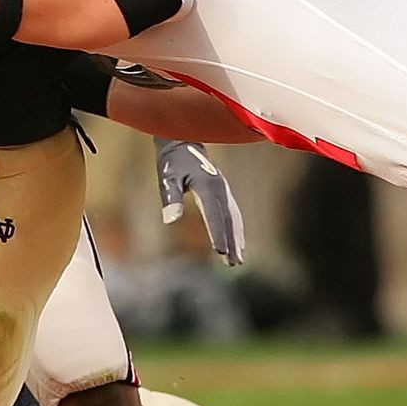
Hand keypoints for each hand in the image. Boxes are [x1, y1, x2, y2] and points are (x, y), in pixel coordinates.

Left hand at [156, 139, 245, 264]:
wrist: (182, 142)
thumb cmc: (172, 162)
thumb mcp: (167, 179)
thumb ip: (170, 198)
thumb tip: (171, 220)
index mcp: (207, 186)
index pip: (213, 214)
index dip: (217, 234)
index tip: (220, 252)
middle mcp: (220, 188)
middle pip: (228, 220)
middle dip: (231, 242)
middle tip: (233, 263)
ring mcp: (224, 190)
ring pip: (233, 218)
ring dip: (236, 239)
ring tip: (238, 260)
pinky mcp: (223, 192)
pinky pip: (233, 213)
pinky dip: (236, 229)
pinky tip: (239, 242)